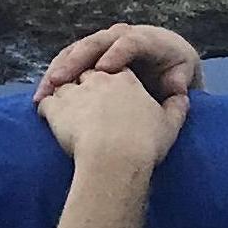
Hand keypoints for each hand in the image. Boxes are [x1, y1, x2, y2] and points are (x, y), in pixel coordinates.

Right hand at [35, 21, 202, 104]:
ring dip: (57, 72)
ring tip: (43, 94)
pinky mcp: (87, 55)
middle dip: (76, 61)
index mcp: (146, 39)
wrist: (166, 58)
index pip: (129, 41)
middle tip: (60, 80)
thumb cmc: (175, 70)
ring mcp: (101, 43)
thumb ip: (179, 81)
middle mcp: (119, 36)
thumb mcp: (182, 74)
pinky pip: (66, 63)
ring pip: (74, 52)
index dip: (116, 53)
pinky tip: (41, 98)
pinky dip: (53, 79)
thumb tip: (174, 87)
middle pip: (94, 43)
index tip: (103, 70)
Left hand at [37, 63, 188, 174]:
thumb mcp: (170, 124)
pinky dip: (44, 106)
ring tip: (60, 105)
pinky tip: (45, 115)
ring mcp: (74, 90)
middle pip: (86, 70)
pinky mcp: (55, 107)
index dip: (111, 75)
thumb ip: (177, 107)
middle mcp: (98, 78)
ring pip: (63, 83)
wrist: (116, 158)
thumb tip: (183, 97)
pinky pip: (45, 101)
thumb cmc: (145, 143)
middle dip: (83, 78)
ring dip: (60, 90)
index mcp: (125, 79)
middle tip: (82, 97)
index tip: (109, 89)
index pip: (115, 69)